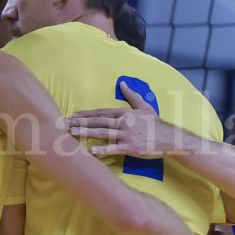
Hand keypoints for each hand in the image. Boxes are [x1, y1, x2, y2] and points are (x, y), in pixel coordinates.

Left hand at [66, 82, 182, 158]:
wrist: (170, 138)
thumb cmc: (155, 124)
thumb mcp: (144, 107)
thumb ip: (131, 95)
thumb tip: (122, 83)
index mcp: (124, 112)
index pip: (101, 112)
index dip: (85, 114)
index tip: (72, 115)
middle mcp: (123, 122)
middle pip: (98, 121)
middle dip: (80, 122)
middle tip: (65, 123)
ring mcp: (126, 134)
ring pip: (102, 133)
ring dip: (86, 133)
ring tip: (72, 133)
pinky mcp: (131, 147)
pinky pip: (114, 148)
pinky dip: (103, 150)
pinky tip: (92, 152)